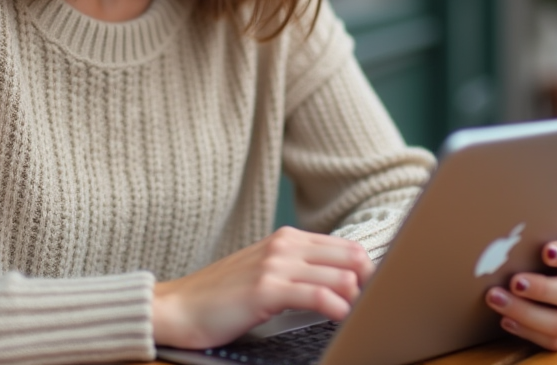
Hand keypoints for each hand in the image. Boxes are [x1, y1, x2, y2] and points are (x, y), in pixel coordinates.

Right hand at [152, 226, 374, 348]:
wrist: (178, 307)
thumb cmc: (221, 297)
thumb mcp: (265, 273)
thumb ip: (299, 270)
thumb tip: (342, 283)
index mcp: (287, 239)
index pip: (346, 246)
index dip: (368, 268)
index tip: (378, 290)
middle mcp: (284, 246)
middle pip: (350, 257)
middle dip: (371, 281)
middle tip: (378, 303)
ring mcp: (275, 265)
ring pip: (338, 274)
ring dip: (358, 296)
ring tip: (365, 313)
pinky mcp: (266, 289)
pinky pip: (317, 294)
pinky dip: (337, 306)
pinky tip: (343, 317)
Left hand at [484, 237, 556, 350]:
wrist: (551, 276)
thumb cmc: (542, 256)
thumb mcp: (544, 244)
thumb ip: (534, 243)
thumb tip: (505, 242)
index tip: (545, 251)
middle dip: (540, 289)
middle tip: (514, 282)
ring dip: (526, 313)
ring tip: (498, 300)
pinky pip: (553, 340)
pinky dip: (527, 331)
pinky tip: (506, 319)